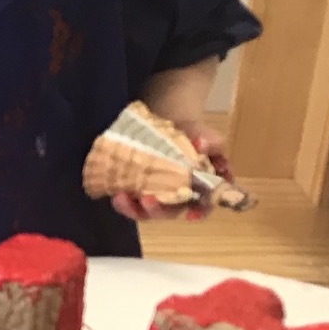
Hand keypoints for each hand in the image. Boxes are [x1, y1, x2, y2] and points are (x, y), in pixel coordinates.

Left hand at [110, 122, 224, 222]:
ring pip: (149, 211)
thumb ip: (210, 140)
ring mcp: (156, 193)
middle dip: (161, 210)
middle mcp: (178, 193)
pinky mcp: (136, 190)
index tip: (192, 214)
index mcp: (201, 183)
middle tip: (148, 200)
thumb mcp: (199, 129)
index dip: (201, 211)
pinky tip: (118, 195)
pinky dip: (124, 204)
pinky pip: (130, 204)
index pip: (205, 203)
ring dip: (137, 209)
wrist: (155, 115)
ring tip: (125, 198)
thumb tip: (202, 144)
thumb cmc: (183, 127)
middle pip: (173, 211)